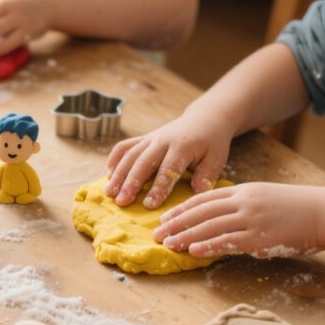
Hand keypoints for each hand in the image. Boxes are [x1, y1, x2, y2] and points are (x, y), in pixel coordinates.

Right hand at [105, 102, 236, 207]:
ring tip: (109, 192)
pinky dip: (114, 159)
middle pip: (143, 162)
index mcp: (183, 146)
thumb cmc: (211, 143)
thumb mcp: (217, 158)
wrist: (204, 119)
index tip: (149, 205)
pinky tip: (108, 175)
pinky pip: (124, 146)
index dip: (158, 187)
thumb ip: (207, 175)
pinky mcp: (143, 138)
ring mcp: (151, 138)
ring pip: (130, 155)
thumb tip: (198, 192)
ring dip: (118, 174)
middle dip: (130, 183)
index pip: (168, 168)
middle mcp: (163, 140)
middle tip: (121, 202)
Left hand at [152, 183, 324, 257]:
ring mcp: (251, 219)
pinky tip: (193, 251)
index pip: (203, 199)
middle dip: (176, 223)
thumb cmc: (297, 208)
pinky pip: (228, 241)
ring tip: (168, 244)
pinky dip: (208, 245)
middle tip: (156, 233)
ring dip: (185, 236)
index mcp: (243, 191)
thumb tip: (222, 221)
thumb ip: (243, 207)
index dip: (181, 208)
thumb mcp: (265, 198)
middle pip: (200, 212)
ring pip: (209, 226)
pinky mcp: (260, 237)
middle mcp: (243, 202)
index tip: (164, 217)